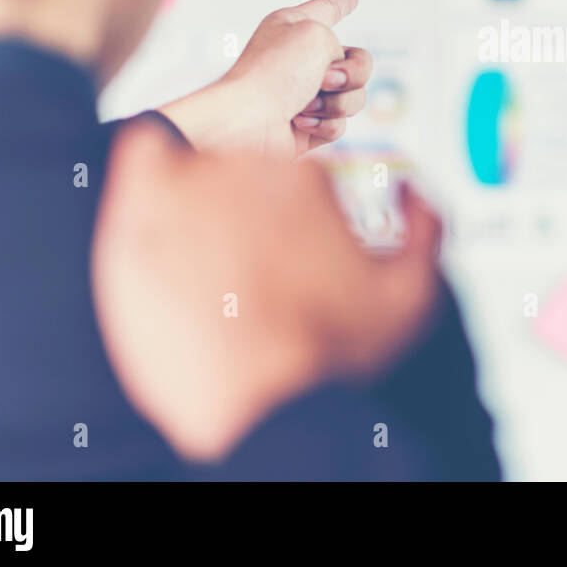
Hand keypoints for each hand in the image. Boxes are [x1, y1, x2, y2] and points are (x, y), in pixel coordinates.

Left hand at [91, 121, 440, 461]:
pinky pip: (140, 157)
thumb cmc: (332, 361)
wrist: (265, 409)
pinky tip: (154, 207)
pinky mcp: (140, 217)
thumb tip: (416, 192)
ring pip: (189, 170)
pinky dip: (147, 166)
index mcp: (306, 186)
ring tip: (200, 259)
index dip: (291, 221)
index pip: (289, 177)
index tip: (287, 257)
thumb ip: (426, 230)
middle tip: (245, 270)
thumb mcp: (412, 298)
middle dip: (245, 213)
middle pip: (240, 171)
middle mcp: (248, 175)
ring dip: (194, 202)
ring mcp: (188, 193)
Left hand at [158, 0, 373, 157]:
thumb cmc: (272, 73)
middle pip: (359, 62)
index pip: (327, 9)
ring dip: (335, 102)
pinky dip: (323, 124)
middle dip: (351, 74)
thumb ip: (339, 45)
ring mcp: (308, 94)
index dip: (340, 2)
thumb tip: (334, 82)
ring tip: (304, 104)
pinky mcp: (311, 126)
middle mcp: (302, 59)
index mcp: (296, 27)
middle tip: (324, 79)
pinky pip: (340, 125)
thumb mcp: (314, 33)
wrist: (248, 122)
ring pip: (355, 98)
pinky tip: (297, 121)